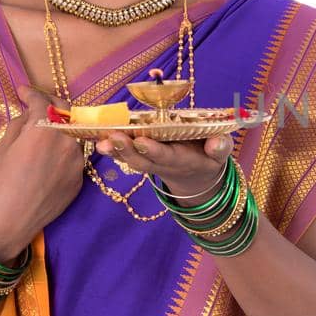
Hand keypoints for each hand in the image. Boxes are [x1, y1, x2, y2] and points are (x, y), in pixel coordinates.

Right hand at [0, 85, 86, 259]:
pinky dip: (63, 149)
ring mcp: (78, 162)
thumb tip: (31, 112)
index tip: (23, 92)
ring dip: (61, 127)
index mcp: (45, 130)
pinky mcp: (81, 179)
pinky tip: (48, 156)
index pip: (44, 101)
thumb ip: (21, 123)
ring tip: (43, 130)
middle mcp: (68, 142)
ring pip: (74, 134)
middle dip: (52, 105)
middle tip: (36, 106)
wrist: (8, 223)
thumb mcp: (4, 146)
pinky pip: (74, 155)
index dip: (32, 93)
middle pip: (67, 113)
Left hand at [96, 129, 233, 199]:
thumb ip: (220, 147)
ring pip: (130, 159)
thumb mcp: (221, 155)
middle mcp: (162, 164)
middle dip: (127, 150)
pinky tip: (95, 138)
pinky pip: (123, 154)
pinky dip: (110, 148)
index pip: (166, 156)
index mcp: (182, 160)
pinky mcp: (140, 158)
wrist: (196, 178)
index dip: (154, 150)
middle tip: (112, 137)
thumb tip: (217, 142)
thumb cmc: (209, 158)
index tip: (142, 141)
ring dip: (114, 151)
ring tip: (100, 141)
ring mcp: (149, 163)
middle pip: (142, 160)